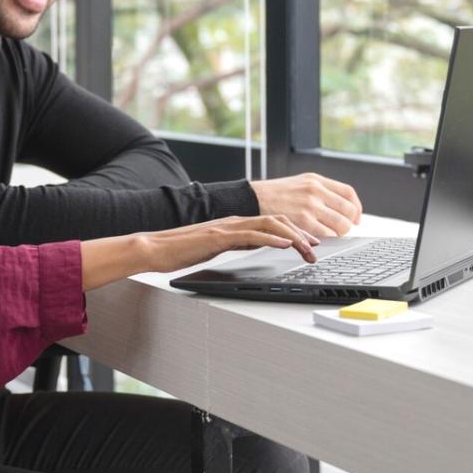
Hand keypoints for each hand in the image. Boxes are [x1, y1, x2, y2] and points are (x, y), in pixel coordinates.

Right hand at [82, 215, 317, 289]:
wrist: (154, 248)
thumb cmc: (181, 251)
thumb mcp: (218, 247)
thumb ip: (238, 244)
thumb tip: (259, 247)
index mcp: (236, 224)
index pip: (273, 223)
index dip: (296, 231)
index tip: (312, 243)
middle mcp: (235, 221)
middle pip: (277, 221)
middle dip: (301, 234)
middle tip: (318, 248)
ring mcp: (227, 228)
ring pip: (268, 225)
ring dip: (292, 237)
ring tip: (308, 249)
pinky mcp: (217, 237)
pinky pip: (250, 235)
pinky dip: (270, 239)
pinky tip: (283, 245)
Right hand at [250, 173, 362, 237]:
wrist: (251, 199)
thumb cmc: (274, 194)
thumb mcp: (299, 183)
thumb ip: (319, 191)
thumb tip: (340, 206)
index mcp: (316, 180)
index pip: (348, 193)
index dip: (356, 208)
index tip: (356, 218)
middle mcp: (315, 191)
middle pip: (347, 211)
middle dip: (348, 224)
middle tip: (342, 230)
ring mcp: (309, 206)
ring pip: (340, 226)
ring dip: (338, 234)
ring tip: (329, 236)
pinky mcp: (302, 222)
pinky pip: (325, 236)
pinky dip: (326, 241)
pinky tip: (318, 242)